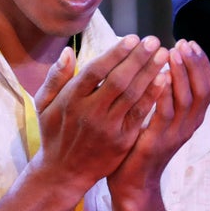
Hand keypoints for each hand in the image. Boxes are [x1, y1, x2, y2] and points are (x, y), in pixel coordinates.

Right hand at [32, 35, 167, 194]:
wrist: (64, 172)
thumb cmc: (55, 133)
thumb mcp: (44, 105)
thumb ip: (56, 78)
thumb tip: (68, 52)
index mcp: (70, 99)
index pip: (96, 70)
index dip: (116, 53)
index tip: (133, 38)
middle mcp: (89, 112)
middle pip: (118, 80)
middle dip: (138, 58)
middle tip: (154, 41)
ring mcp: (107, 127)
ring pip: (132, 95)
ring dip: (150, 73)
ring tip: (164, 55)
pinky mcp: (122, 140)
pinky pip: (140, 114)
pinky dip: (152, 96)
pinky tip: (164, 80)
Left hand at [106, 39, 209, 202]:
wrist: (134, 183)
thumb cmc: (143, 145)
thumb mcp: (163, 118)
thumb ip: (169, 96)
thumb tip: (168, 64)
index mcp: (193, 118)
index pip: (208, 85)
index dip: (202, 63)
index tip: (190, 43)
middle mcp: (190, 125)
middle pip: (204, 89)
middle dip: (195, 64)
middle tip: (183, 43)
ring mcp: (176, 134)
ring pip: (188, 99)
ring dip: (182, 74)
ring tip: (173, 53)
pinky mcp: (158, 141)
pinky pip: (166, 113)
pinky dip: (165, 93)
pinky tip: (159, 76)